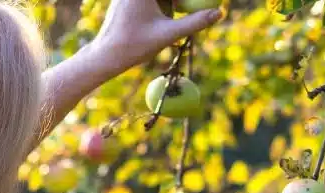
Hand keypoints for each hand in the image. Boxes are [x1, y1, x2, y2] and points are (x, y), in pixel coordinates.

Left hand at [89, 0, 222, 73]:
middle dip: (182, 3)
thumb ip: (195, 22)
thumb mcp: (169, 34)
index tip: (204, 2)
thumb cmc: (135, 46)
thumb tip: (220, 12)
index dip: (187, 0)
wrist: (105, 55)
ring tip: (183, 13)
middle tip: (200, 7)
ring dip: (172, 4)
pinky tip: (168, 17)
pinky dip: (164, 4)